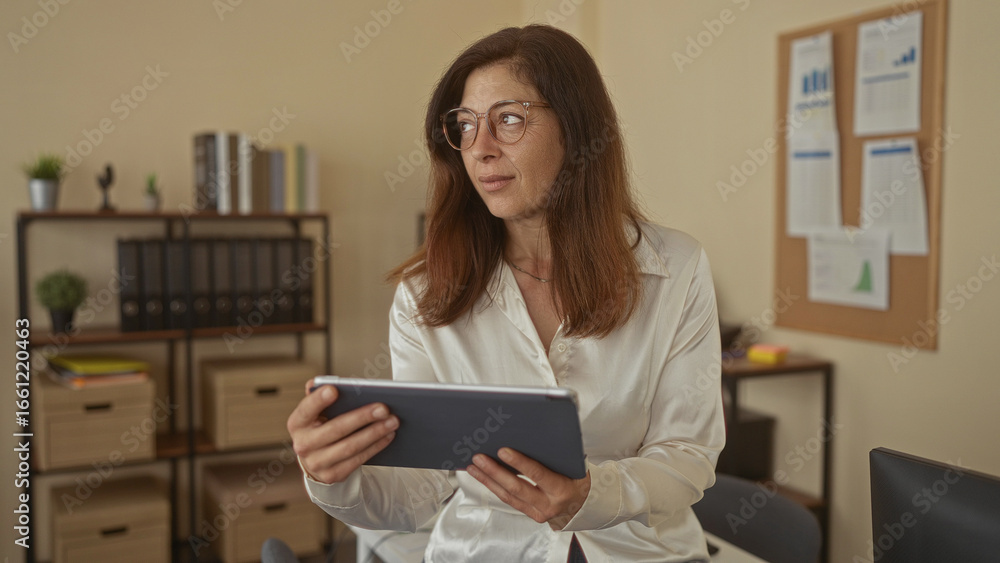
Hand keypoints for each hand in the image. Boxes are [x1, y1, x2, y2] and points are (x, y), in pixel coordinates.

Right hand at [287, 378, 398, 483]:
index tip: (334, 389)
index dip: (319, 400)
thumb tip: (324, 382)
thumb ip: (320, 395)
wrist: (317, 459)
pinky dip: (375, 446)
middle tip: (384, 408)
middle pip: (336, 429)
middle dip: (362, 417)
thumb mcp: (316, 412)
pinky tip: (388, 435)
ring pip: (350, 447)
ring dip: (374, 433)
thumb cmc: (321, 426)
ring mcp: (317, 463)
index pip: (306, 409)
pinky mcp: (332, 475)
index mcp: (297, 423)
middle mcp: (303, 444)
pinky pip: (358, 460)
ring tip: (392, 421)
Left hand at [466, 447, 590, 529]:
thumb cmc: (577, 478)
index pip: (538, 474)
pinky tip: (482, 476)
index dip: (519, 463)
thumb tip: (532, 436)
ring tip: (473, 466)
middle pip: (517, 487)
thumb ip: (556, 454)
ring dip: (488, 480)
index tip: (502, 451)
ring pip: (508, 495)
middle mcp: (549, 504)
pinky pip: (509, 500)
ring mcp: (539, 512)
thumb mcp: (574, 466)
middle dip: (495, 472)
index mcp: (562, 489)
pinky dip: (494, 487)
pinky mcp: (531, 515)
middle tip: (479, 458)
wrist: (585, 504)